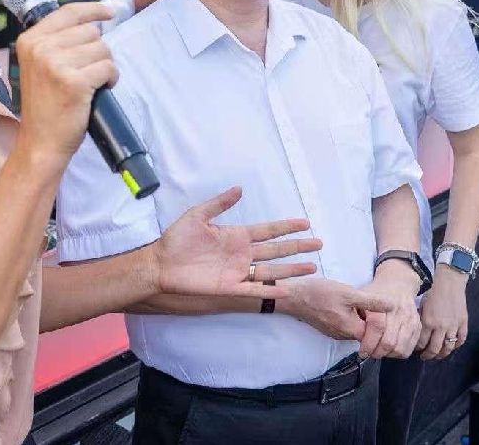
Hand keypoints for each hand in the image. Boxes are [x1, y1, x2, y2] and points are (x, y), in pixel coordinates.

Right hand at [13, 3, 115, 160]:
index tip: (109, 13)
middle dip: (97, 51)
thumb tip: (94, 23)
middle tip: (88, 72)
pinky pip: (108, 68)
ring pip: (102, 49)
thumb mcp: (40, 66)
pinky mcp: (74, 82)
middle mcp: (40, 48)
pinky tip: (99, 90)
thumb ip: (57, 42)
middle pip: (90, 32)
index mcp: (30, 40)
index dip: (93, 10)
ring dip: (104, 66)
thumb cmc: (45, 105)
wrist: (40, 143)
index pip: (69, 11)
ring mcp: (55, 64)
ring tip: (91, 83)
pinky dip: (111, 79)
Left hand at [154, 186, 320, 298]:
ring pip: (270, 269)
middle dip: (297, 247)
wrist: (160, 264)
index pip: (268, 230)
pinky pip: (253, 290)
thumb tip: (239, 188)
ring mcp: (237, 271)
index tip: (305, 223)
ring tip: (312, 267)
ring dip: (291, 269)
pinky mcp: (228, 287)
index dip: (286, 227)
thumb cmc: (176, 240)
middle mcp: (241, 254)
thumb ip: (219, 203)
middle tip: (318, 244)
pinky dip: (269, 290)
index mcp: (236, 236)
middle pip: (276, 249)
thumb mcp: (198, 215)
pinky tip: (285, 289)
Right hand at [276, 278, 395, 341]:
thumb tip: (393, 305)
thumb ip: (371, 301)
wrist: (293, 297)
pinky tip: (345, 301)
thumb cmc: (319, 294)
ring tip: (356, 298)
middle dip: (371, 315)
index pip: (378, 331)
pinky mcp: (330, 328)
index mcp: (352, 330)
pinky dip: (350, 314)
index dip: (381, 317)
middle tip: (367, 297)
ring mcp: (336, 333)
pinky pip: (346, 324)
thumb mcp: (348, 293)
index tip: (378, 302)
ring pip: (357, 326)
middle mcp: (345, 336)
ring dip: (360, 314)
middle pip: (368, 329)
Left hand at [356, 266, 422, 359]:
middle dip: (377, 352)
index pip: (376, 327)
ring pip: (400, 348)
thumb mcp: (362, 296)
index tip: (362, 351)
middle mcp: (398, 312)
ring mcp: (410, 319)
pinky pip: (410, 347)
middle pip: (389, 342)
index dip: (368, 343)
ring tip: (379, 352)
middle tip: (370, 354)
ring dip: (388, 355)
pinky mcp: (417, 325)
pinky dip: (399, 353)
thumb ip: (357, 314)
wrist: (398, 284)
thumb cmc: (376, 293)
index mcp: (383, 303)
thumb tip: (354, 335)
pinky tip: (391, 350)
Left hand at [416, 270, 468, 359]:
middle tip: (424, 357)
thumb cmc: (433, 292)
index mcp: (428, 322)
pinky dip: (456, 345)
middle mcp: (441, 327)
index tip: (416, 349)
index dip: (418, 348)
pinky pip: (461, 340)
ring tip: (437, 355)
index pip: (421, 343)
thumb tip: (417, 331)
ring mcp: (453, 326)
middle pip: (434, 349)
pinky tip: (451, 346)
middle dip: (428, 355)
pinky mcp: (463, 324)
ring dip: (442, 354)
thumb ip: (420, 319)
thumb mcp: (421, 305)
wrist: (450, 283)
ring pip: (448, 347)